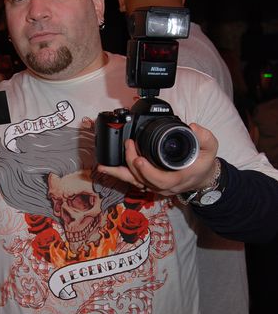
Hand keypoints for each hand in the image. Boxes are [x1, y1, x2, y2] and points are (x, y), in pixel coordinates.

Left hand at [97, 123, 218, 195]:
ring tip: (102, 166)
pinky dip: (118, 173)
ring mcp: (154, 185)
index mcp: (176, 180)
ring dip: (118, 173)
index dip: (148, 172)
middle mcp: (163, 186)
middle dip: (131, 163)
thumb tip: (193, 127)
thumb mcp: (211, 150)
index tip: (139, 159)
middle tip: (128, 145)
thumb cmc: (203, 164)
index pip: (160, 180)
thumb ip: (206, 138)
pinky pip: (131, 179)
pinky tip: (105, 167)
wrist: (202, 178)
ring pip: (133, 181)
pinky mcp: (148, 182)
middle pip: (142, 180)